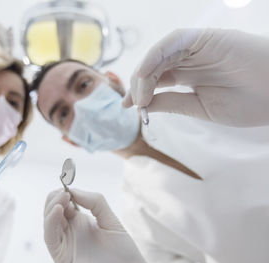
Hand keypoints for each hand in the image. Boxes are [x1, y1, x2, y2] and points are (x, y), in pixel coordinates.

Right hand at [44, 189, 147, 262]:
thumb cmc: (123, 253)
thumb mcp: (111, 221)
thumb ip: (96, 202)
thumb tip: (75, 190)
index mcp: (80, 221)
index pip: (64, 202)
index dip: (64, 192)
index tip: (68, 185)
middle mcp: (70, 231)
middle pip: (53, 210)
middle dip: (56, 198)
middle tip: (65, 192)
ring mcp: (65, 243)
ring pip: (48, 221)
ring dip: (52, 206)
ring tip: (63, 198)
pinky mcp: (61, 255)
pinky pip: (50, 237)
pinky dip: (50, 221)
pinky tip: (58, 210)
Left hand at [122, 28, 268, 126]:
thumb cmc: (250, 102)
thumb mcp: (202, 108)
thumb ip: (172, 103)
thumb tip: (144, 106)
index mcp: (190, 76)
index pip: (157, 80)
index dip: (141, 92)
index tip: (129, 107)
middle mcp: (189, 60)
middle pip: (153, 67)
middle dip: (138, 84)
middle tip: (132, 103)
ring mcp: (195, 48)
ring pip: (158, 55)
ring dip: (144, 74)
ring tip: (140, 97)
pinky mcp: (202, 37)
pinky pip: (171, 42)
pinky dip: (155, 56)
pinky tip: (146, 74)